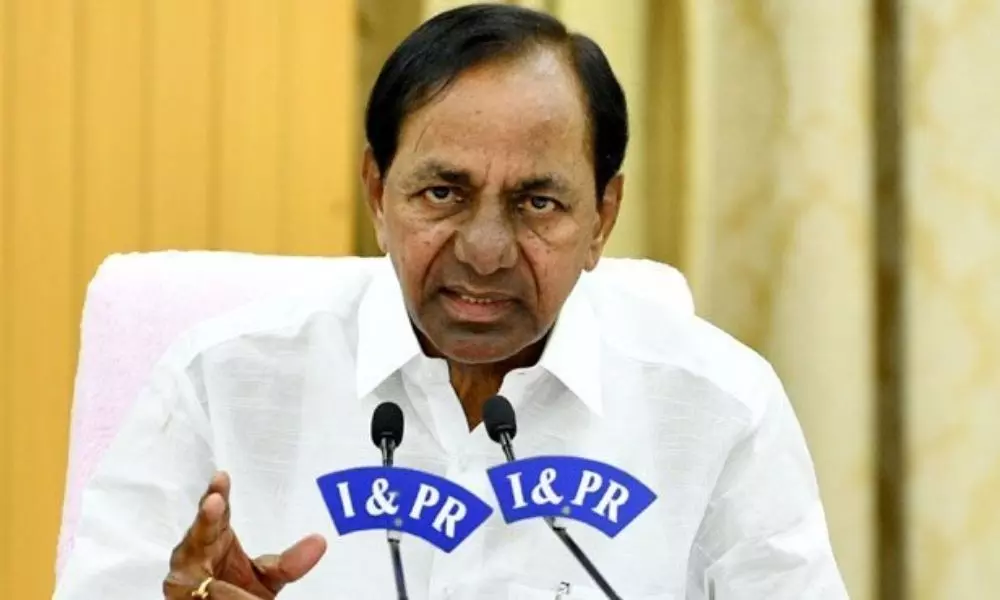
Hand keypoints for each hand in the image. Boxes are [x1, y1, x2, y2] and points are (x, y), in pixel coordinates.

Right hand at [162, 472, 326, 598]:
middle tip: (214, 503)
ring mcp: (182, 576)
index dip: (218, 494)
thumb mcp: (268, 576)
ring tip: (214, 572)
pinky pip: (200, 595)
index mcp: (214, 537)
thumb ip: (290, 563)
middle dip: (206, 517)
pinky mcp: (179, 597)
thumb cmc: (236, 589)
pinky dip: (218, 595)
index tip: (222, 476)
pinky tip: (216, 593)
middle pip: (198, 532)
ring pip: (198, 573)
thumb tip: (320, 541)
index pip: (217, 511)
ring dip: (211, 574)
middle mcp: (193, 552)